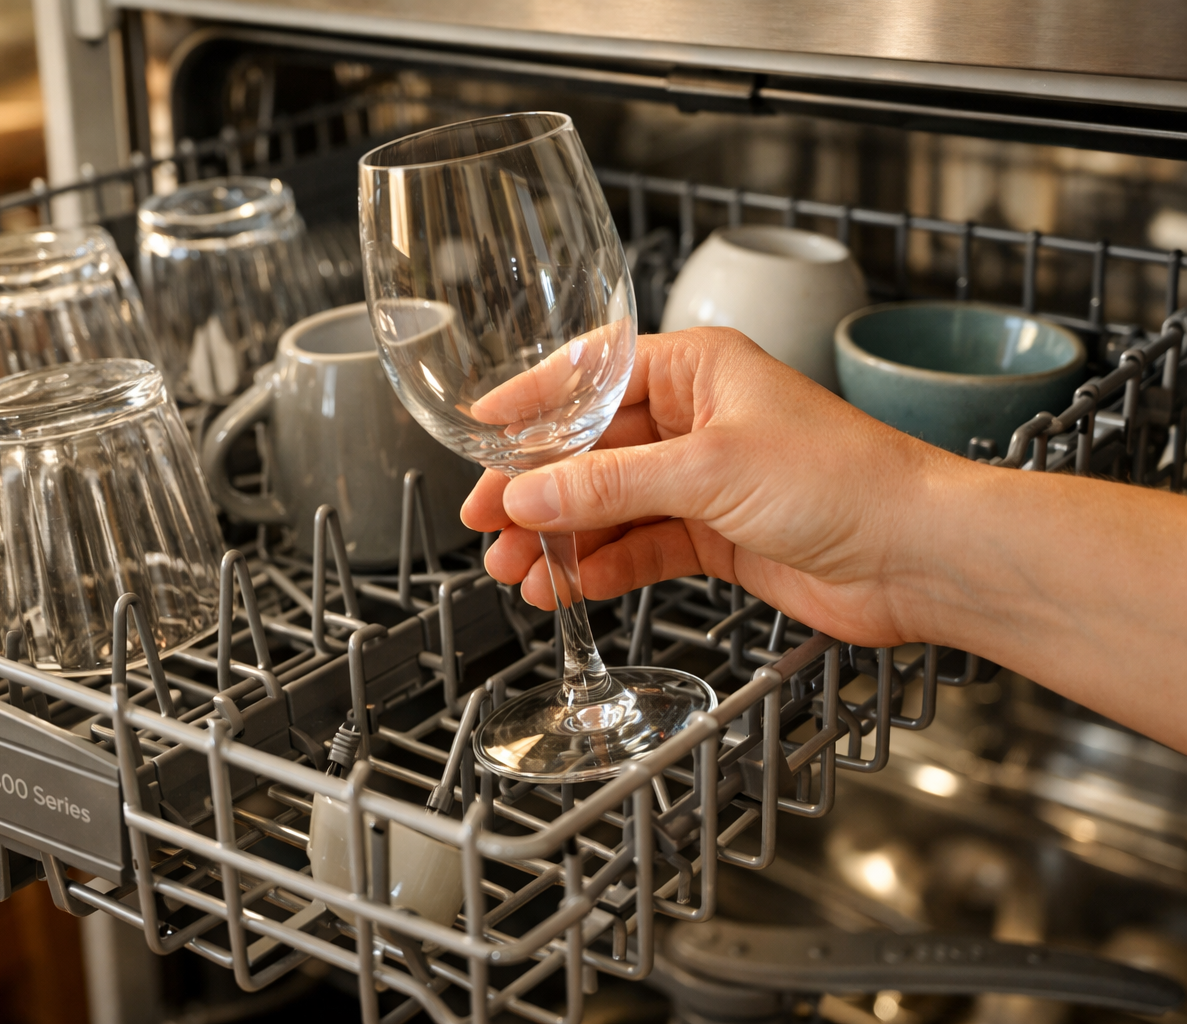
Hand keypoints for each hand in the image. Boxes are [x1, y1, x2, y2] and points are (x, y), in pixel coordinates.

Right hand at [460, 327, 965, 646]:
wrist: (919, 556)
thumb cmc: (846, 479)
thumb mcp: (710, 470)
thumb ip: (610, 485)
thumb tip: (529, 495)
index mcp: (698, 369)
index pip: (591, 380)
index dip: (530, 408)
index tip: (478, 435)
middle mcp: (696, 420)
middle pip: (590, 451)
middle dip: (536, 490)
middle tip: (486, 523)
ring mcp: (704, 481)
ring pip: (609, 506)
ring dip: (562, 538)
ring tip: (517, 570)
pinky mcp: (716, 535)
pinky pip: (639, 548)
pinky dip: (603, 568)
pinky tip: (569, 587)